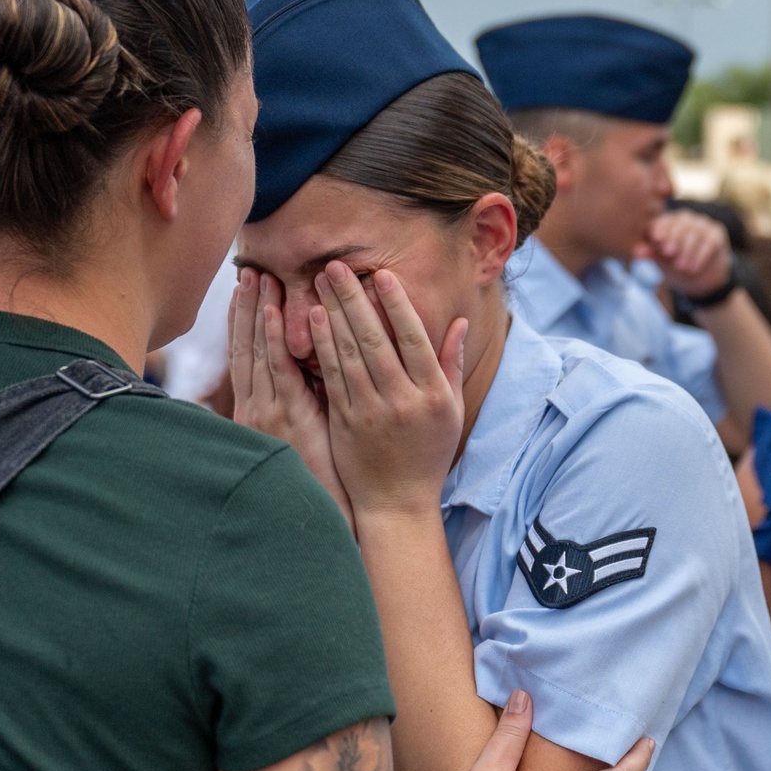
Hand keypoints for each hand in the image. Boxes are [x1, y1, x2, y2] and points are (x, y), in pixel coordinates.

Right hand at [229, 268, 354, 525]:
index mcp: (259, 412)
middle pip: (246, 347)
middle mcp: (257, 408)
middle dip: (246, 308)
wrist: (320, 516)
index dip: (245, 322)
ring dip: (257, 312)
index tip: (245, 291)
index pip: (248, 357)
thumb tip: (314, 368)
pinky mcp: (287, 418)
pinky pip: (279, 371)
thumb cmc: (318, 478)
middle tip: (248, 270)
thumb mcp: (303, 435)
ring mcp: (268, 412)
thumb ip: (302, 400)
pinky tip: (275, 313)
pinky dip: (274, 339)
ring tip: (257, 277)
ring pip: (258, 351)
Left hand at [309, 261, 465, 519]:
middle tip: (337, 266)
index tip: (381, 274)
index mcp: (433, 396)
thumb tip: (457, 321)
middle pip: (376, 341)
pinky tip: (312, 321)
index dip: (396, 304)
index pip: (414, 340)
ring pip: (349, 355)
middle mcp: (402, 402)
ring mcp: (371, 413)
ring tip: (321, 283)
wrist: (397, 503)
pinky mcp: (345, 423)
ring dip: (333, 315)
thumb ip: (451, 364)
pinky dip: (321, 346)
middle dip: (354, 299)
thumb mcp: (451, 411)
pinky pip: (331, 377)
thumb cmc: (428, 453)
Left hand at [638, 209, 731, 299]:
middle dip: (674, 238)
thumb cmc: (676, 267)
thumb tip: (636, 252)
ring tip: (681, 267)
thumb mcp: (662, 262)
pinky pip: (709, 242)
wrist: (702, 279)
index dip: (660, 229)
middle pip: (680, 224)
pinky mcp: (716, 233)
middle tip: (668, 253)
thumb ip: (651, 254)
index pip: (662, 222)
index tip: (656, 239)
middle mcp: (684, 219)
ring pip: (695, 233)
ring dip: (687, 251)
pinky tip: (694, 268)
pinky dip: (701, 256)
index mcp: (667, 223)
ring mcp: (702, 224)